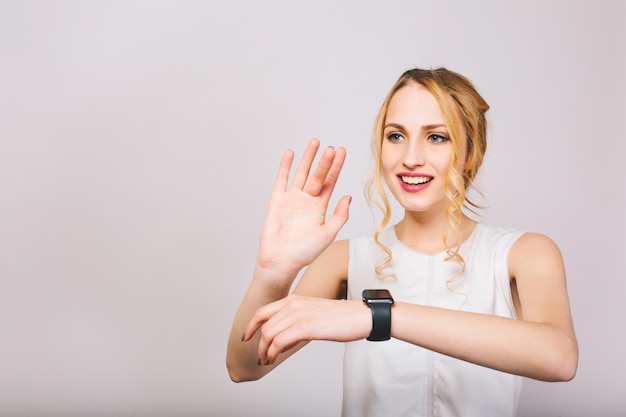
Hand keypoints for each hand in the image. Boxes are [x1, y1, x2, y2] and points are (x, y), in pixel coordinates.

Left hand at [242, 294, 369, 364]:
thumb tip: (282, 339)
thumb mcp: (313, 313)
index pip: (263, 311)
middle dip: (258, 344)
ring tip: (267, 360)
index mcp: (294, 299)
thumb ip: (296, 321)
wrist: (360, 316)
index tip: (246, 337)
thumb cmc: (341, 318)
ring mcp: (299, 314)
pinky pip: (279, 341)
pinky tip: (275, 358)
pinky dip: (273, 352)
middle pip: (263, 325)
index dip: (251, 325)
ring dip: (264, 351)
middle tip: (261, 357)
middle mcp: (293, 304)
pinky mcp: (305, 326)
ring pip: (269, 334)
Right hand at [256, 138, 350, 278]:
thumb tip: (348, 197)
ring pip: (301, 173)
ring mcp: (292, 198)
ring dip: (308, 158)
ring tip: (315, 142)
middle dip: (325, 161)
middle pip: (318, 175)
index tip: (342, 152)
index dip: (336, 167)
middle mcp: (307, 200)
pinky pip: (282, 179)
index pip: (330, 182)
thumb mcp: (328, 234)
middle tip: (331, 147)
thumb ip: (339, 216)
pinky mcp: (277, 200)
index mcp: (320, 207)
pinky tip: (291, 153)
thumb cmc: (304, 252)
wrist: (280, 261)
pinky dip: (285, 166)